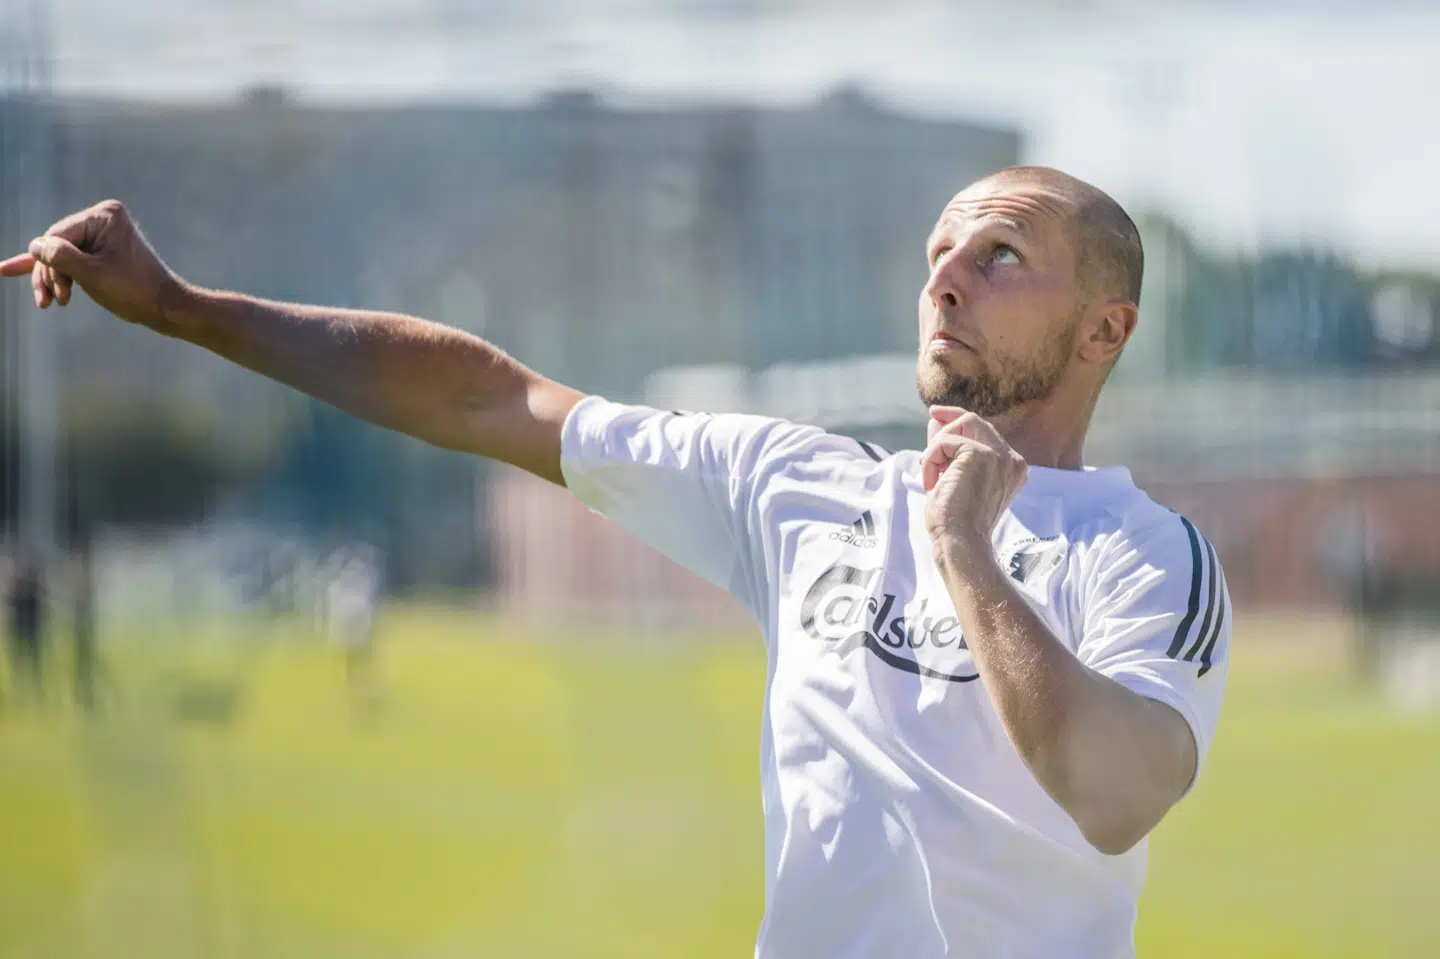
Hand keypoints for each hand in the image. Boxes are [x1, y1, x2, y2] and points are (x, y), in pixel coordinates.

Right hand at [0, 200, 182, 328]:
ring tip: (48, 303)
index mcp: (104, 215)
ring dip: (50, 279)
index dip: (51, 266)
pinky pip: (67, 256)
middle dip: (49, 275)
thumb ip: (59, 258)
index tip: (60, 293)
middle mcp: (102, 217)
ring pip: (58, 255)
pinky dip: (48, 269)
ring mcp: (100, 233)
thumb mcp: (92, 275)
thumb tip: (35, 245)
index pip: (56, 237)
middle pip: (54, 245)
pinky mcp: (99, 248)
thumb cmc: (134, 291)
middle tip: (50, 303)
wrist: (164, 307)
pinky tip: (7, 269)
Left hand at [922, 406, 1027, 549]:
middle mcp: (1012, 460)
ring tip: (930, 473)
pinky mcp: (981, 454)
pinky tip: (930, 483)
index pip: (985, 434)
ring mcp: (1000, 456)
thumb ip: (949, 450)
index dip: (959, 422)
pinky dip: (931, 458)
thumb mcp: (952, 478)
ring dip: (938, 446)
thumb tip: (936, 420)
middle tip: (931, 414)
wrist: (960, 542)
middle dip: (950, 418)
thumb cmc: (955, 521)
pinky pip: (946, 440)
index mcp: (1011, 468)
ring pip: (962, 424)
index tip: (938, 416)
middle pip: (977, 421)